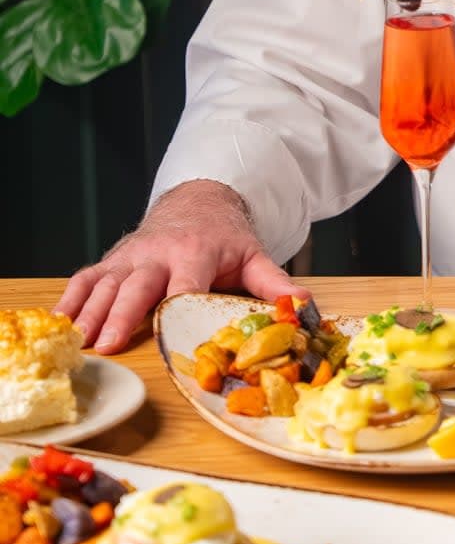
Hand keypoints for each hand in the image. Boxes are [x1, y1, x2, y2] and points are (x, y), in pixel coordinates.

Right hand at [57, 179, 294, 354]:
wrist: (198, 199)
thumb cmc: (226, 236)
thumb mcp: (254, 254)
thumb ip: (276, 283)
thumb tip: (304, 307)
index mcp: (195, 252)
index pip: (185, 282)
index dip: (176, 306)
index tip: (169, 334)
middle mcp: (158, 253)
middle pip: (138, 285)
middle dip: (123, 314)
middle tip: (109, 344)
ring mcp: (130, 256)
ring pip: (106, 284)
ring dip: (91, 313)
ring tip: (79, 342)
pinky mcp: (113, 260)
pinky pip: (87, 278)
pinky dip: (72, 300)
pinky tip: (61, 324)